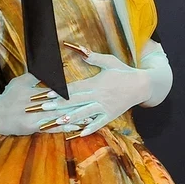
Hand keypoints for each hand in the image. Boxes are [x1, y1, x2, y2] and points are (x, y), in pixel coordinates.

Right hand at [0, 72, 90, 136]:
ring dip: (74, 117)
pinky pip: (51, 128)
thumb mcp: (21, 81)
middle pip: (60, 103)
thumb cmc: (9, 96)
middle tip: (93, 102)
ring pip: (58, 116)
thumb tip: (54, 66)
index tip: (85, 88)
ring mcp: (35, 116)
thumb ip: (36, 74)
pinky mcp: (33, 127)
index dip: (71, 89)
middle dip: (77, 104)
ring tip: (90, 116)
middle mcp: (37, 104)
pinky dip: (64, 128)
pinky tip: (75, 128)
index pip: (55, 89)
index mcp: (35, 90)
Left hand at [37, 50, 152, 136]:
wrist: (142, 85)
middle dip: (58, 105)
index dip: (60, 92)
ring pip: (85, 113)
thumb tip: (80, 49)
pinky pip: (99, 123)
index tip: (46, 94)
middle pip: (75, 102)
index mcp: (95, 83)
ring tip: (57, 121)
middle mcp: (98, 96)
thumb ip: (94, 57)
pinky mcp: (111, 115)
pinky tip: (80, 134)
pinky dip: (90, 128)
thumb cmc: (123, 71)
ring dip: (71, 118)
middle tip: (43, 108)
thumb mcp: (109, 61)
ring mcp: (105, 107)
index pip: (74, 88)